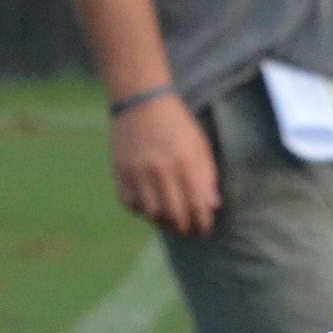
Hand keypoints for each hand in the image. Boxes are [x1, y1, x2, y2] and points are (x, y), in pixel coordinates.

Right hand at [111, 94, 220, 236]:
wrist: (141, 101)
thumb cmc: (177, 124)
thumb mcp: (200, 145)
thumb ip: (207, 176)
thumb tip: (212, 206)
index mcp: (186, 163)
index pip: (197, 206)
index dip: (202, 223)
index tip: (205, 228)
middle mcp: (162, 170)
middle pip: (174, 215)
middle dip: (185, 228)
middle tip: (189, 231)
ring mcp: (138, 172)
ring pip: (151, 213)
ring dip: (163, 222)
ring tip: (171, 221)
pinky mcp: (120, 171)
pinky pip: (130, 203)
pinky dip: (141, 211)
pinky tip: (150, 208)